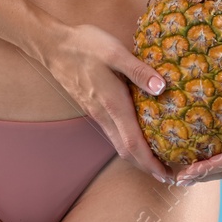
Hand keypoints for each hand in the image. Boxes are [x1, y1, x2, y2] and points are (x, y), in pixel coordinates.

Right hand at [39, 22, 178, 183]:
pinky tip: (138, 134)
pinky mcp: (93, 107)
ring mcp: (96, 113)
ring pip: (118, 144)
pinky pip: (113, 132)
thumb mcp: (115, 52)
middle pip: (126, 151)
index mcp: (113, 104)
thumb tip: (161, 87)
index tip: (166, 176)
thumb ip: (138, 70)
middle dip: (147, 166)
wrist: (53, 45)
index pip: (133, 144)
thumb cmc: (86, 46)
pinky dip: (128, 142)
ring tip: (158, 158)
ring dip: (138, 156)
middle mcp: (104, 115)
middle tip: (168, 174)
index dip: (150, 163)